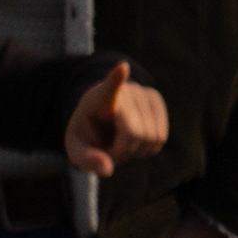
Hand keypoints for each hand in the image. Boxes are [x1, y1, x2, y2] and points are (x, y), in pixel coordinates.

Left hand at [65, 60, 170, 175]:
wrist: (99, 119)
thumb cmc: (87, 134)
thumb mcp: (77, 149)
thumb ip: (87, 160)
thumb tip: (107, 170)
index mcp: (98, 98)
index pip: (108, 87)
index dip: (116, 79)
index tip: (122, 67)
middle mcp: (124, 91)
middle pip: (135, 134)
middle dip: (123, 151)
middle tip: (108, 150)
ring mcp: (143, 93)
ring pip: (152, 138)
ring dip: (136, 151)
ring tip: (119, 143)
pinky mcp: (156, 101)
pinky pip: (160, 137)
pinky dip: (148, 147)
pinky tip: (134, 140)